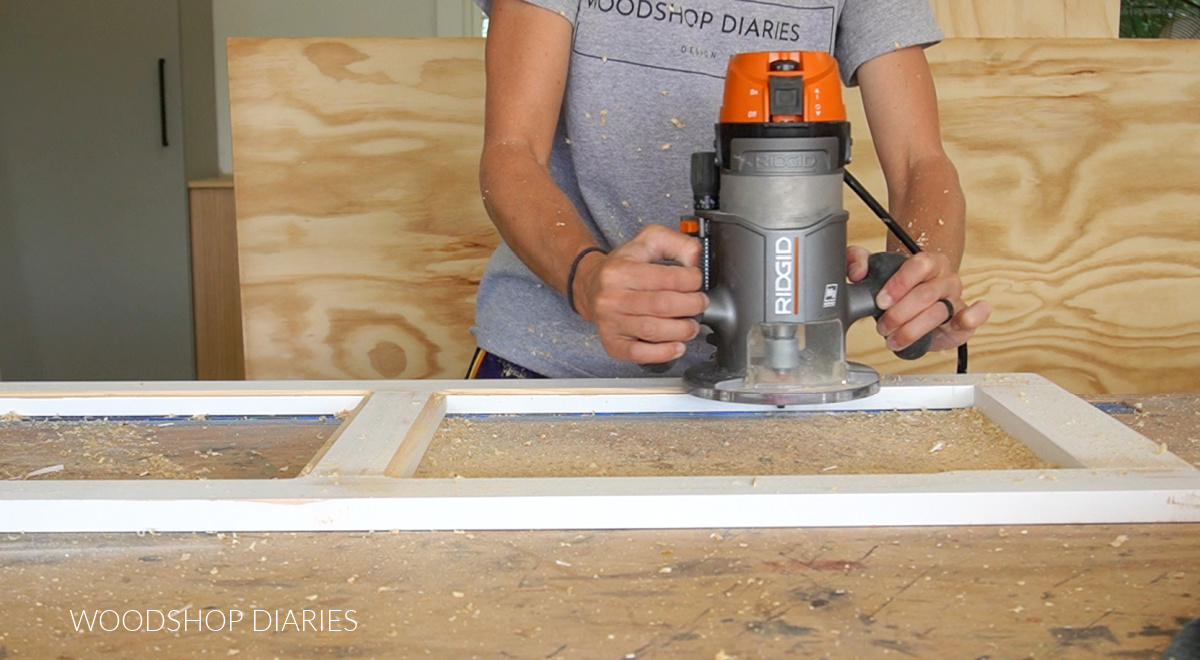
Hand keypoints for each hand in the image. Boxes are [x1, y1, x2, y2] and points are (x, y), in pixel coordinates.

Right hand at [574, 225, 707, 363]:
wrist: (590, 286)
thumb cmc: (624, 266)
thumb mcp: (649, 240)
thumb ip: (678, 243)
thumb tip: (697, 259)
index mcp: (620, 270)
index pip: (666, 278)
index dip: (692, 280)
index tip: (697, 281)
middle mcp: (611, 297)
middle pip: (662, 306)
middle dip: (692, 306)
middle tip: (700, 303)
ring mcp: (610, 322)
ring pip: (653, 330)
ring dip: (682, 330)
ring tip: (691, 325)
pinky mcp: (612, 343)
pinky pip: (639, 354)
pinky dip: (663, 353)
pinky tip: (677, 345)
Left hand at [846, 246, 991, 352]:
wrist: (913, 306)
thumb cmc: (898, 288)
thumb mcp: (875, 270)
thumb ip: (858, 260)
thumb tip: (856, 271)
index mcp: (928, 262)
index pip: (919, 265)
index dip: (899, 284)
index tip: (881, 301)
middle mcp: (944, 279)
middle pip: (926, 294)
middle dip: (900, 313)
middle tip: (882, 326)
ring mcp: (956, 299)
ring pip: (938, 312)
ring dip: (912, 330)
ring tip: (893, 339)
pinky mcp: (963, 320)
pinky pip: (974, 317)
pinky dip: (973, 318)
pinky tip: (964, 321)